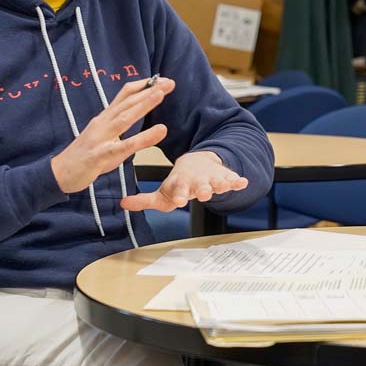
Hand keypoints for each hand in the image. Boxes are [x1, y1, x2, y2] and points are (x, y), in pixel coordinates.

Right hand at [50, 76, 174, 193]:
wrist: (60, 173)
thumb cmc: (85, 154)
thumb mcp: (103, 133)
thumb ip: (119, 121)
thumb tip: (136, 110)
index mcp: (105, 118)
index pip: (124, 95)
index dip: (143, 86)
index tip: (162, 80)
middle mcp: (102, 123)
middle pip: (127, 102)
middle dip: (149, 91)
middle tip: (169, 82)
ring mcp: (100, 138)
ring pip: (124, 118)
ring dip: (143, 105)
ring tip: (161, 94)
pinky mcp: (100, 155)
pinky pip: (123, 146)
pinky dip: (142, 138)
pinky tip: (159, 132)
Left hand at [120, 150, 248, 211]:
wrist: (196, 162)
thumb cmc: (178, 182)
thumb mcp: (162, 192)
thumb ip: (144, 200)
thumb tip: (122, 203)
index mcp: (181, 184)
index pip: (179, 190)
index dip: (179, 195)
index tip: (178, 200)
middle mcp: (196, 180)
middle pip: (200, 186)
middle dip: (202, 190)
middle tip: (204, 193)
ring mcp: (211, 178)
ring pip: (217, 182)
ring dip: (221, 184)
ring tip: (225, 186)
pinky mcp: (223, 177)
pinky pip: (232, 179)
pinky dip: (237, 181)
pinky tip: (244, 182)